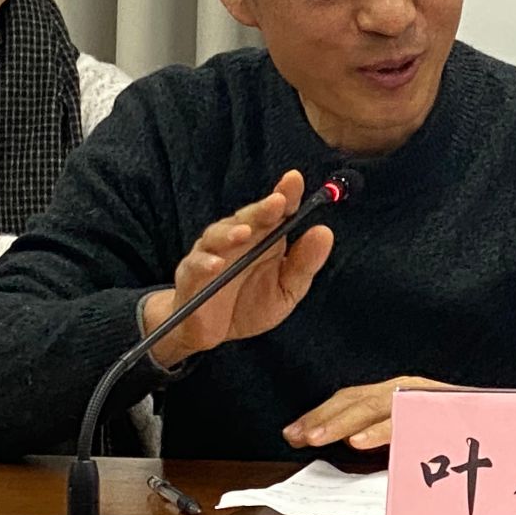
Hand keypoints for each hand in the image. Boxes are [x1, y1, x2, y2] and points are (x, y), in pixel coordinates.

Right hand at [140, 170, 333, 368]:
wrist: (215, 333)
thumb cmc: (251, 304)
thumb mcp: (286, 289)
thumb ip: (304, 264)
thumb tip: (324, 232)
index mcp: (263, 238)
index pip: (275, 211)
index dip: (285, 194)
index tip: (295, 180)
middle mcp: (236, 239)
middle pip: (248, 217)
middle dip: (261, 209)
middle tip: (277, 202)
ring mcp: (211, 254)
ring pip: (217, 235)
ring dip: (231, 232)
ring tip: (245, 233)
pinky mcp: (191, 276)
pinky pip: (195, 266)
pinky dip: (204, 263)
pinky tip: (215, 264)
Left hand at [284, 376, 452, 451]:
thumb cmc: (471, 434)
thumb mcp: (421, 437)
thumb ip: (392, 440)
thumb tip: (353, 450)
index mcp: (402, 395)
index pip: (353, 400)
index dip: (321, 414)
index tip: (293, 433)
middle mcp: (411, 390)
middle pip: (357, 398)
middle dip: (321, 417)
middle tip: (294, 435)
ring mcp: (427, 396)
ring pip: (376, 405)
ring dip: (342, 422)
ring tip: (315, 437)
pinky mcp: (443, 408)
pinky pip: (406, 419)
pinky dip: (381, 430)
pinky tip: (359, 441)